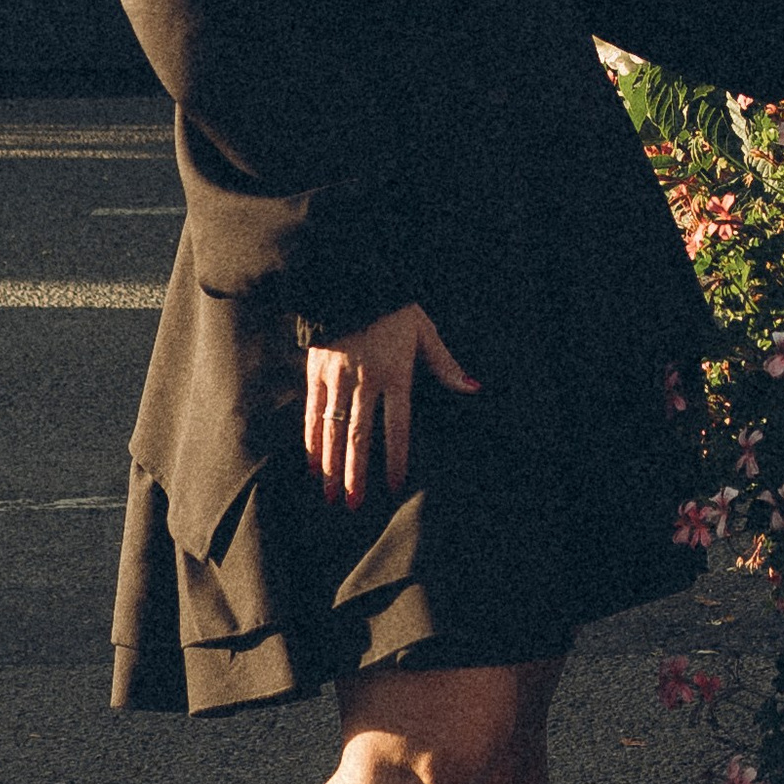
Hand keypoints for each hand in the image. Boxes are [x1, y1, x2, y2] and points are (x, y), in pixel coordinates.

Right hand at [304, 303, 480, 510]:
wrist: (348, 278)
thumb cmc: (393, 307)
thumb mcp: (424, 330)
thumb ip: (444, 364)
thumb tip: (472, 387)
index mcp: (395, 374)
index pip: (397, 426)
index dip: (396, 458)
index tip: (395, 486)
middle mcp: (364, 381)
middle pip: (360, 436)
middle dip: (356, 474)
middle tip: (353, 506)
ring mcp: (337, 379)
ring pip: (333, 430)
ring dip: (331, 465)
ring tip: (330, 496)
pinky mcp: (315, 373)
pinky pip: (312, 413)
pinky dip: (312, 440)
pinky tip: (312, 464)